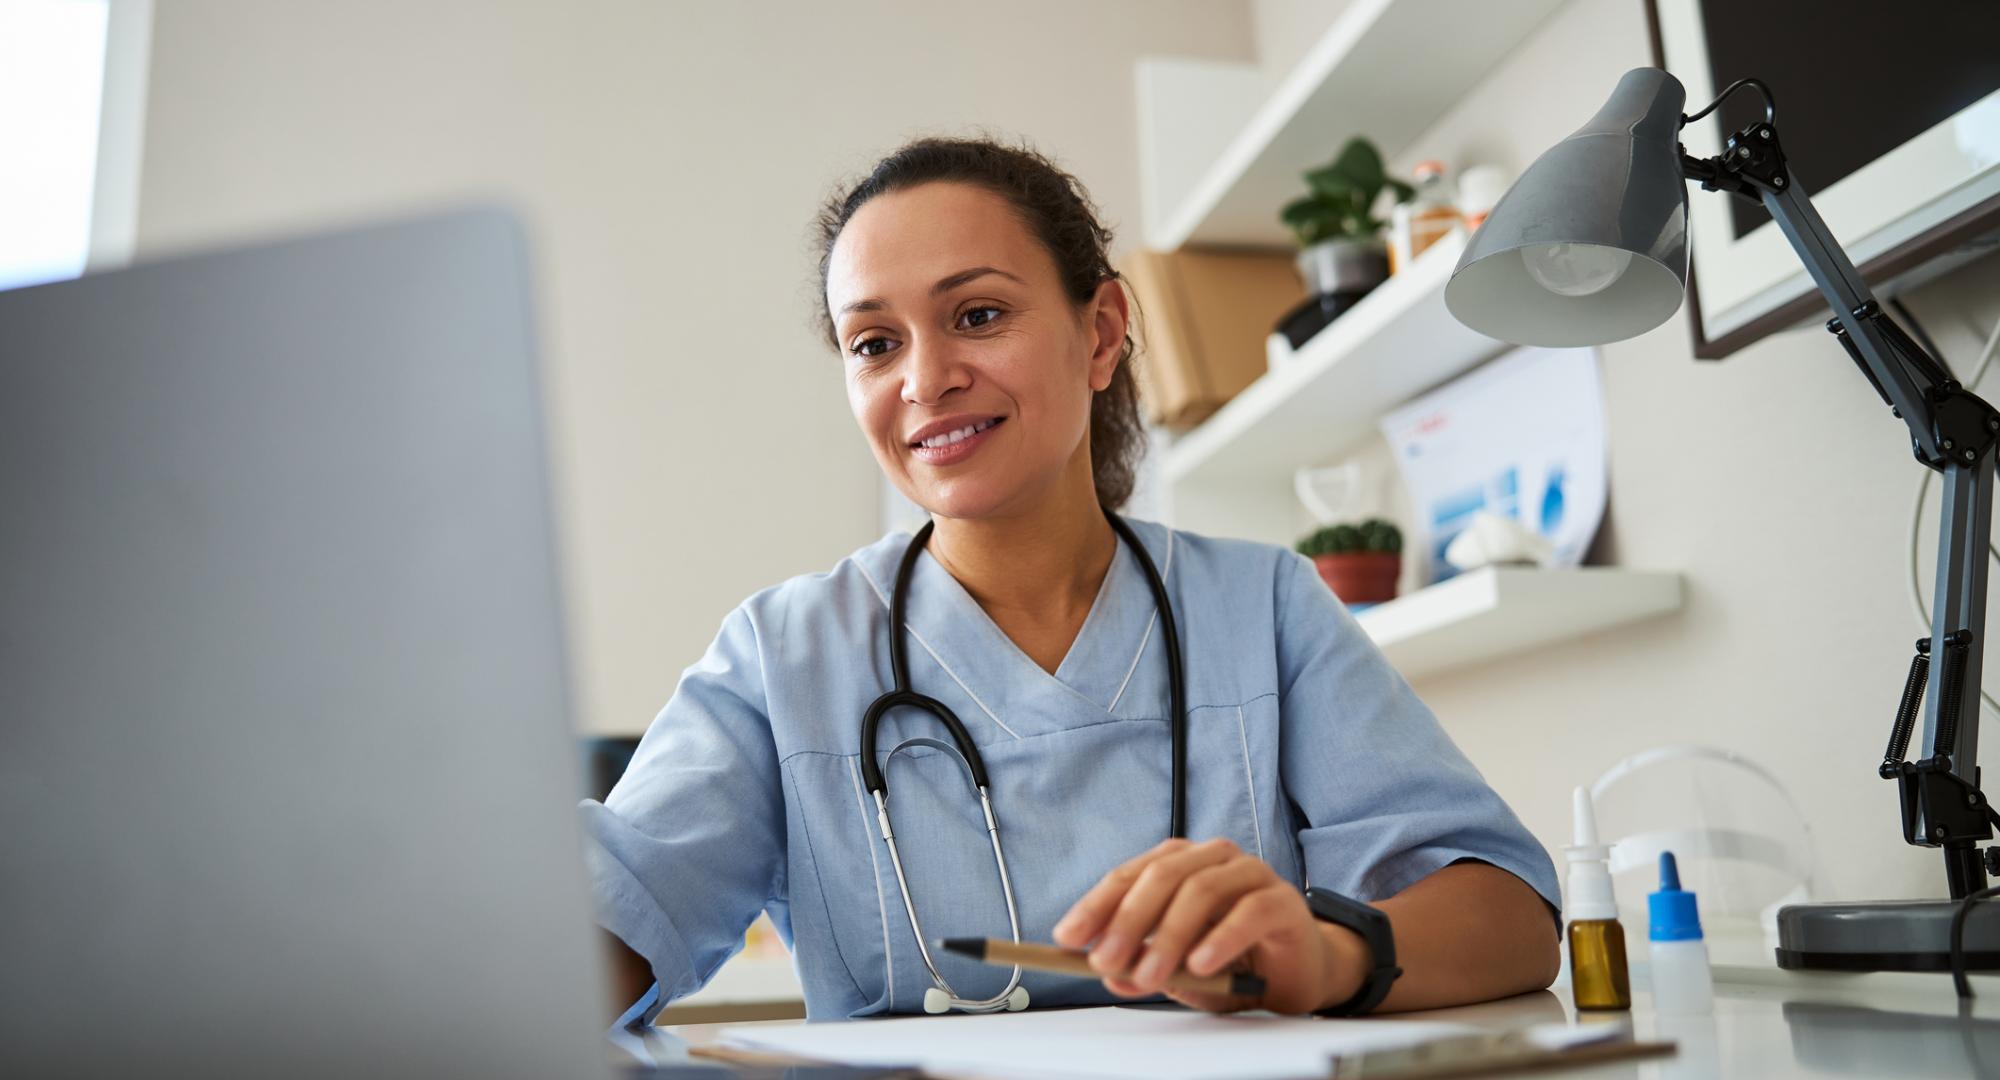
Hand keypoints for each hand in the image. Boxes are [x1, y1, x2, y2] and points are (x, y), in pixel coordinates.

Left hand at [1050, 837, 1366, 1014]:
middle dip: (1127, 921)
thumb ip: (1145, 967)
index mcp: (1179, 864)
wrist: (1296, 971)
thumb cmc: (1232, 961)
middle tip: (1105, 961)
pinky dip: (1221, 938)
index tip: (1068, 937)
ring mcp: (1250, 873)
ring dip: (1169, 936)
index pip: (1129, 876)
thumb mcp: (1177, 970)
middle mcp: (1212, 859)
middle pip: (1161, 876)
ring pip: (1200, 890)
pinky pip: (1248, 912)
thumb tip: (1110, 975)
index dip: (1096, 905)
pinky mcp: (1282, 900)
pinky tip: (1200, 964)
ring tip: (1150, 974)